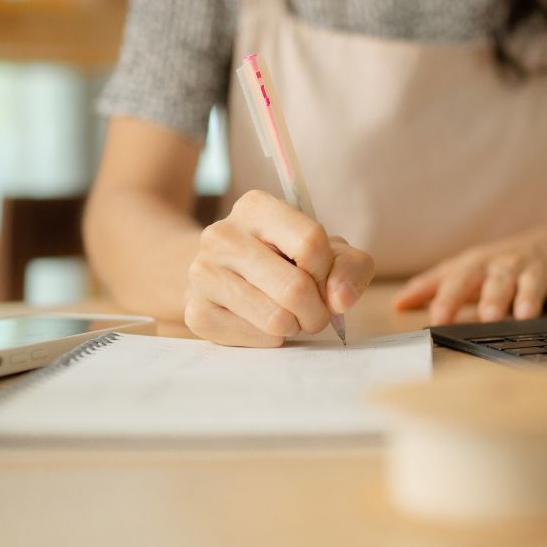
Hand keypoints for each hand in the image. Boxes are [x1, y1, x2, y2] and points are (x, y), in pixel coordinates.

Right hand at [184, 190, 374, 345]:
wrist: (228, 275)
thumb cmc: (289, 260)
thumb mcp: (329, 252)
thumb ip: (349, 267)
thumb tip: (341, 299)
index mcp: (255, 207)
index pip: (310, 242)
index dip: (327, 270)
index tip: (321, 276)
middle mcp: (222, 235)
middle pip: (295, 288)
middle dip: (318, 310)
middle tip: (314, 310)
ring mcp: (202, 273)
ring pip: (276, 318)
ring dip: (296, 325)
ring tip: (289, 314)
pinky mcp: (196, 312)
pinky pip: (257, 339)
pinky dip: (272, 338)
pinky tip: (262, 321)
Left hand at [393, 223, 546, 324]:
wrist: (546, 241)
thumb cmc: (495, 263)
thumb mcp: (462, 270)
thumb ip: (430, 287)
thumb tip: (398, 303)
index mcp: (476, 265)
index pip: (458, 280)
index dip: (448, 298)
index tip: (438, 317)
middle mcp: (503, 265)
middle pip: (495, 280)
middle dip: (491, 296)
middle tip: (488, 316)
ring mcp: (532, 269)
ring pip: (530, 282)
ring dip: (527, 297)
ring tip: (524, 315)